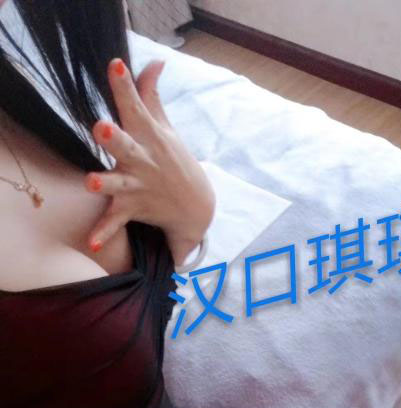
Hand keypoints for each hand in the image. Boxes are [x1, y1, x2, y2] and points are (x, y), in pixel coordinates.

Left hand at [84, 57, 215, 263]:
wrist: (197, 209)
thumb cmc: (174, 162)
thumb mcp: (165, 128)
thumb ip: (151, 95)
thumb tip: (154, 61)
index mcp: (149, 137)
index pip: (135, 107)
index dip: (125, 86)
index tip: (115, 65)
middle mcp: (142, 160)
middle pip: (125, 146)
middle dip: (114, 137)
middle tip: (101, 127)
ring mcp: (137, 186)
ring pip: (118, 184)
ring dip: (106, 183)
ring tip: (91, 182)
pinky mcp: (133, 209)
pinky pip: (116, 222)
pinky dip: (105, 232)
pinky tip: (92, 241)